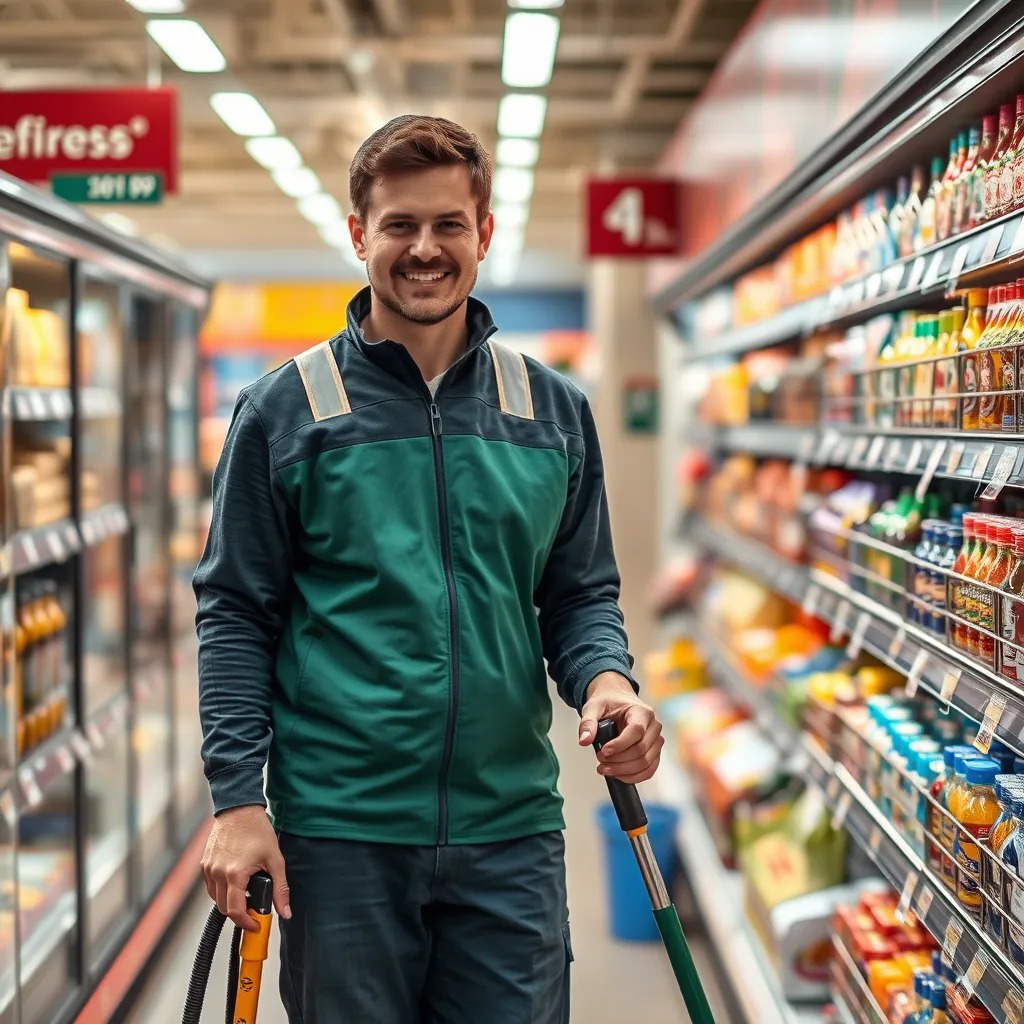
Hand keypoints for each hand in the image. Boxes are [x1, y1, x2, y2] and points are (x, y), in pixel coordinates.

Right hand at [201, 805, 291, 931]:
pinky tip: (235, 884)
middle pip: (224, 909)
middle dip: (239, 914)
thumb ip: (280, 888)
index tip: (256, 925)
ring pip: (216, 899)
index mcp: (234, 874)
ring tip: (246, 895)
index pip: (236, 911)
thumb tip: (285, 911)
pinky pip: (210, 887)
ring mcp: (208, 869)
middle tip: (254, 910)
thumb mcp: (275, 859)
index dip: (247, 923)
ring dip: (229, 903)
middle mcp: (217, 873)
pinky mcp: (205, 864)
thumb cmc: (257, 830)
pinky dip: (221, 891)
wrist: (239, 808)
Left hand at [578, 672, 663, 783]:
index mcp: (642, 711)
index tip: (603, 751)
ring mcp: (656, 740)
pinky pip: (649, 769)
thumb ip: (588, 723)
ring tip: (605, 768)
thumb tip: (584, 741)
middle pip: (641, 750)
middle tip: (600, 759)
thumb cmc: (608, 702)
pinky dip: (633, 776)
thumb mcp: (593, 707)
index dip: (619, 745)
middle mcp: (653, 725)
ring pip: (646, 762)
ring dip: (624, 771)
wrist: (616, 700)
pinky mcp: (654, 751)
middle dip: (618, 760)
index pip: (636, 731)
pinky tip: (617, 774)